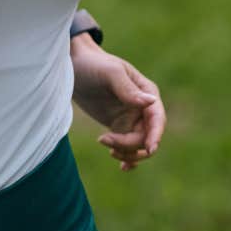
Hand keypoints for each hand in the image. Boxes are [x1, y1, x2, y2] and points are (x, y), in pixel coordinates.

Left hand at [70, 38, 165, 171]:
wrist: (73, 65)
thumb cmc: (93, 64)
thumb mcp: (110, 74)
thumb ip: (128, 90)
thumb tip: (151, 102)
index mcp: (147, 92)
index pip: (157, 118)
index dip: (156, 135)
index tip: (149, 149)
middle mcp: (142, 107)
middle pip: (148, 136)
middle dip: (131, 145)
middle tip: (106, 140)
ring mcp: (131, 118)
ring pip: (138, 145)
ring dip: (126, 152)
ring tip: (104, 143)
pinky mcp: (118, 125)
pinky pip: (128, 146)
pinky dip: (127, 157)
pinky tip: (121, 166)